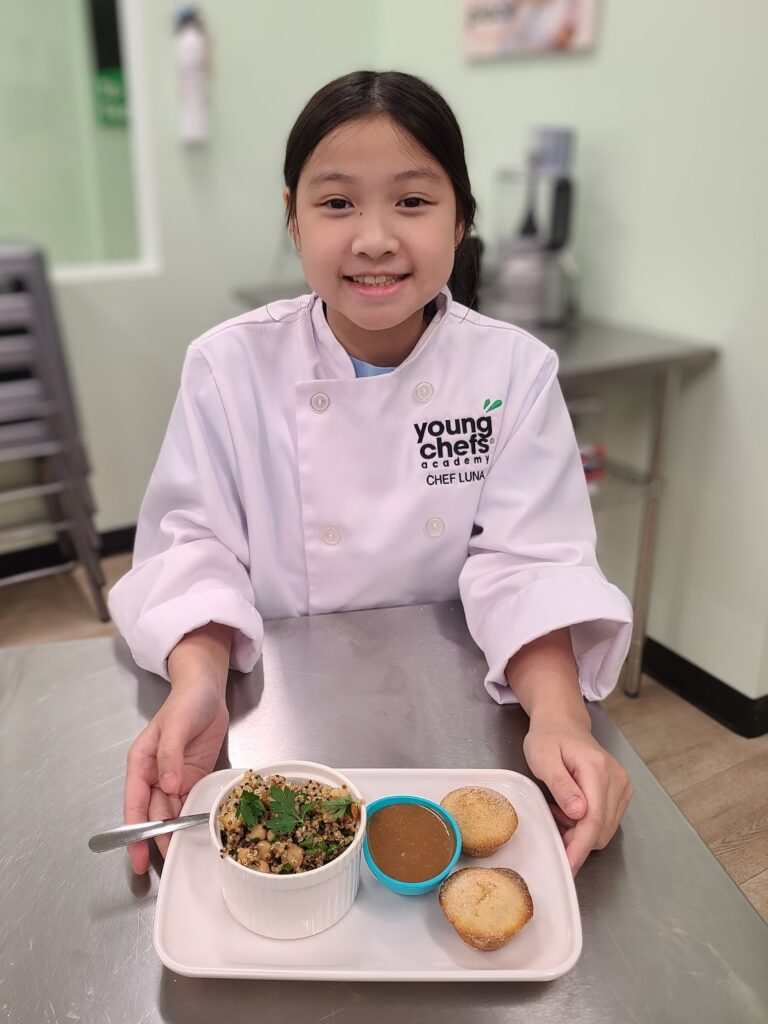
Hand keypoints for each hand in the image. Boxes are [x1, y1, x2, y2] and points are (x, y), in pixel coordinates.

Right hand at [124, 680, 228, 873]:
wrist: (208, 690)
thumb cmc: (186, 702)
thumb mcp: (175, 725)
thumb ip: (169, 755)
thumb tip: (167, 786)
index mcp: (142, 763)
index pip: (135, 804)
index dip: (135, 832)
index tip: (138, 856)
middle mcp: (156, 775)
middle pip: (155, 814)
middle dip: (160, 838)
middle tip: (171, 862)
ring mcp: (175, 778)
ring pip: (172, 812)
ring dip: (178, 832)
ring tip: (187, 853)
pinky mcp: (194, 776)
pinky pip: (191, 801)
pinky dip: (194, 817)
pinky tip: (200, 832)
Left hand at [523, 720, 631, 874]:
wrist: (562, 723)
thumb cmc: (548, 738)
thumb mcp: (543, 758)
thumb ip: (561, 785)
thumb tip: (579, 813)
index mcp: (596, 768)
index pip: (594, 818)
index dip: (581, 846)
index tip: (568, 866)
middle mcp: (616, 778)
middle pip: (601, 828)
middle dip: (576, 840)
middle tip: (551, 824)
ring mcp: (622, 785)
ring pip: (604, 829)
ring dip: (580, 831)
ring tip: (558, 809)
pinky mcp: (621, 791)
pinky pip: (606, 821)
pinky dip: (586, 824)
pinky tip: (569, 809)